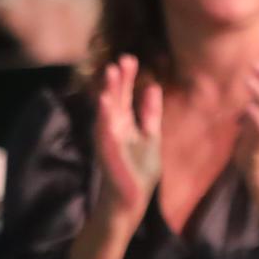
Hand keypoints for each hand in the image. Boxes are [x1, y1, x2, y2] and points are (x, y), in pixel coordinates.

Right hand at [95, 54, 163, 220]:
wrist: (130, 200)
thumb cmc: (138, 170)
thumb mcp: (150, 136)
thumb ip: (151, 113)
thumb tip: (153, 86)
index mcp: (124, 123)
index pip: (125, 96)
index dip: (127, 78)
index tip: (130, 58)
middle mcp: (114, 128)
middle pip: (116, 98)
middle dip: (119, 79)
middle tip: (123, 58)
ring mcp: (109, 140)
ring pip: (108, 111)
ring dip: (109, 91)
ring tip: (110, 71)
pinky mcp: (108, 153)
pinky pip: (106, 132)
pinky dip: (105, 116)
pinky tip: (106, 101)